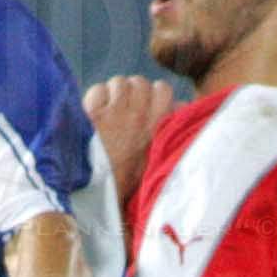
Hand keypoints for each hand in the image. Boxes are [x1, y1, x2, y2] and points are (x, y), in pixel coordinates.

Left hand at [83, 74, 176, 210]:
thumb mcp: (157, 157)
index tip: (145, 107)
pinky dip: (95, 100)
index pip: (162, 89)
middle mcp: (140, 114)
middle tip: (123, 111)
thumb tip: (182, 104)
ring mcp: (116, 112)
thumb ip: (171, 129)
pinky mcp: (93, 113)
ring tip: (108, 114)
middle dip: (131, 92)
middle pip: (139, 82)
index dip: (153, 95)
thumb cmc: (128, 178)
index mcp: (158, 124)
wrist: (97, 194)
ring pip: (118, 82)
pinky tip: (93, 117)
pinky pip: (98, 90)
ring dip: (112, 94)